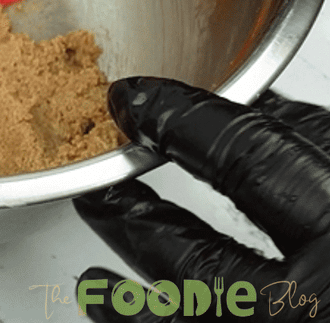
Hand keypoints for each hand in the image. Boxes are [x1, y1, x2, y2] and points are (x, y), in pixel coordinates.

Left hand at [73, 77, 329, 320]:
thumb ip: (321, 145)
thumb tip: (252, 109)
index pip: (246, 157)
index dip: (179, 121)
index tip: (135, 100)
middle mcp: (319, 304)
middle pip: (193, 257)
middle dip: (133, 218)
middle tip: (98, 185)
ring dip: (130, 308)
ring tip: (94, 286)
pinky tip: (138, 321)